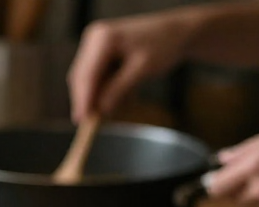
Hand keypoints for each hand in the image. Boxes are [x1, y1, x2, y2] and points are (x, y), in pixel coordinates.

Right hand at [67, 12, 194, 121]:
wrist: (177, 31)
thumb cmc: (164, 45)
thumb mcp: (142, 70)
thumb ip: (118, 90)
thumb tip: (100, 110)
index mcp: (103, 39)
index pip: (87, 75)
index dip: (83, 99)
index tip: (83, 120)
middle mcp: (94, 38)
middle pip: (81, 77)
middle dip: (89, 99)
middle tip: (94, 123)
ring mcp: (95, 44)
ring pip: (87, 79)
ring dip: (100, 95)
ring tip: (127, 101)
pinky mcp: (100, 51)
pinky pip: (96, 76)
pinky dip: (107, 88)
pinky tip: (127, 93)